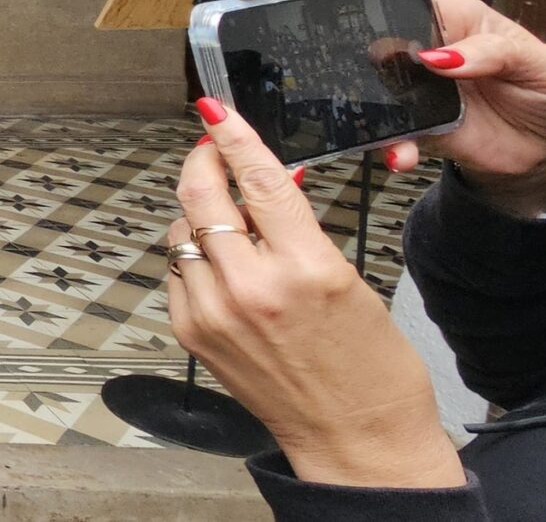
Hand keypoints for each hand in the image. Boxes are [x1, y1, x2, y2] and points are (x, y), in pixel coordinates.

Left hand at [166, 98, 464, 491]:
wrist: (354, 435)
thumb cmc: (367, 364)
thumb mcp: (347, 278)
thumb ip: (297, 227)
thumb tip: (267, 179)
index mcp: (303, 268)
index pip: (256, 180)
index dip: (231, 135)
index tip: (213, 109)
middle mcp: (250, 288)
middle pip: (200, 196)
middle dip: (201, 163)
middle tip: (209, 148)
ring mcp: (213, 312)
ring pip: (181, 231)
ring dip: (200, 216)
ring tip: (235, 228)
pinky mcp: (191, 332)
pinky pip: (177, 271)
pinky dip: (194, 257)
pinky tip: (223, 268)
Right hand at [356, 0, 545, 212]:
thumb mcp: (534, 59)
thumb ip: (491, 52)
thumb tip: (439, 58)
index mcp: (456, 17)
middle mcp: (428, 50)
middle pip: (379, 31)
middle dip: (360, 37)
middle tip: (374, 55)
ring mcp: (421, 90)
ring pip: (376, 87)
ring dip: (368, 99)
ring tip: (387, 112)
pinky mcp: (422, 129)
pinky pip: (395, 137)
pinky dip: (391, 147)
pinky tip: (400, 152)